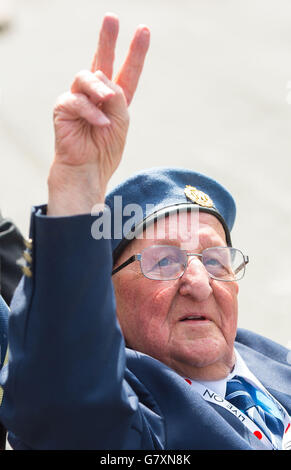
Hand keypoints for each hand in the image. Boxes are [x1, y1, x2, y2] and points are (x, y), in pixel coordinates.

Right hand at [48, 14, 149, 215]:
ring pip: (88, 76)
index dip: (136, 52)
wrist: (88, 169)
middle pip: (102, 60)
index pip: (127, 71)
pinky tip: (100, 123)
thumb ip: (118, 97)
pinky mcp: (63, 106)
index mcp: (115, 99)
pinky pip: (77, 99)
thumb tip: (102, 78)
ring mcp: (79, 97)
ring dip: (100, 89)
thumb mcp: (121, 120)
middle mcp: (96, 94)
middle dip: (107, 39)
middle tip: (112, 18)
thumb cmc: (106, 148)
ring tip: (108, 103)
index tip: (144, 30)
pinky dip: (91, 112)